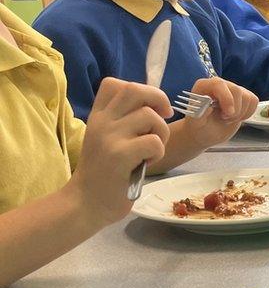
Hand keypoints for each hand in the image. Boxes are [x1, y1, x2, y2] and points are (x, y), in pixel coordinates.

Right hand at [67, 78, 171, 227]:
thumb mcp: (106, 138)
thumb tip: (156, 103)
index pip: (114, 83)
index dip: (141, 90)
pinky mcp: (119, 155)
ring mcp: (109, 137)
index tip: (151, 107)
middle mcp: (102, 122)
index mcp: (99, 116)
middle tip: (164, 118)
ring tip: (152, 150)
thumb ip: (123, 119)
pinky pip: (154, 142)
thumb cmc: (105, 172)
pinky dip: (159, 152)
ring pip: (151, 117)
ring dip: (162, 133)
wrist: (86, 203)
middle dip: (159, 99)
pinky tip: (146, 163)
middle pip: (135, 90)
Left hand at [177, 77, 258, 148]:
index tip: (227, 113)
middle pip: (237, 90)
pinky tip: (236, 118)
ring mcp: (232, 90)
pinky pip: (254, 101)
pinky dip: (248, 113)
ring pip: (247, 97)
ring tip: (228, 119)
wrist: (205, 133)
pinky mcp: (243, 97)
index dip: (226, 98)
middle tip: (224, 119)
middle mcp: (219, 84)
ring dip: (240, 113)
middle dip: (234, 109)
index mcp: (204, 87)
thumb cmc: (198, 127)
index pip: (219, 84)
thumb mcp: (195, 124)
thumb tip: (207, 106)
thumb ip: (199, 114)